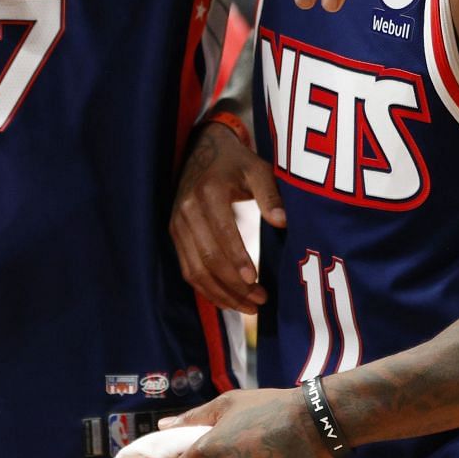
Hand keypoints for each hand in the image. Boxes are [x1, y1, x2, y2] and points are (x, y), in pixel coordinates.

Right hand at [171, 120, 284, 313]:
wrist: (201, 150)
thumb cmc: (235, 161)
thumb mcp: (257, 168)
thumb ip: (270, 194)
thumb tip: (283, 221)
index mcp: (208, 192)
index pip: (222, 233)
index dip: (237, 259)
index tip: (255, 281)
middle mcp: (187, 210)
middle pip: (208, 258)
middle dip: (234, 285)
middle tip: (260, 301)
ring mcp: (177, 224)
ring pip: (195, 270)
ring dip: (221, 293)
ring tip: (249, 307)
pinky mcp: (175, 235)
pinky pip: (188, 269)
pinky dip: (207, 289)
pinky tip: (229, 300)